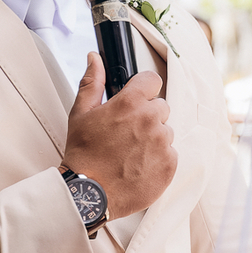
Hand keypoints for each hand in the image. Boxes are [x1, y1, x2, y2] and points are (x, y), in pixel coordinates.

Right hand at [62, 51, 176, 218]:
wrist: (89, 193)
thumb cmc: (83, 154)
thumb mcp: (81, 114)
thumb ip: (91, 82)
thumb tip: (94, 59)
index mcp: (130, 103)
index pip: (152, 80)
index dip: (143, 89)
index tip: (136, 100)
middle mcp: (150, 120)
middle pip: (161, 107)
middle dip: (147, 116)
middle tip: (127, 134)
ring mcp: (162, 143)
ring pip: (166, 131)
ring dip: (153, 138)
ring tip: (131, 152)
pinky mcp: (170, 165)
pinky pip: (170, 154)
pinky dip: (158, 159)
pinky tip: (138, 165)